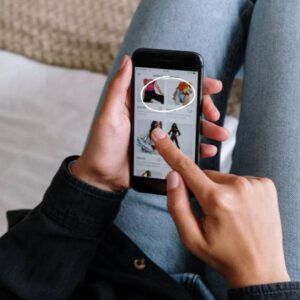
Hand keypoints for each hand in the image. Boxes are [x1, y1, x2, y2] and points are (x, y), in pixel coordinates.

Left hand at [72, 55, 227, 190]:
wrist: (103, 177)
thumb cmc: (102, 145)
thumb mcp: (109, 115)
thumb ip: (118, 89)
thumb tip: (128, 60)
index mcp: (143, 105)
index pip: (171, 90)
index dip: (192, 85)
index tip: (211, 85)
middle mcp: (155, 118)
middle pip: (186, 108)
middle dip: (205, 108)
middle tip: (214, 115)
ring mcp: (161, 136)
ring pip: (189, 128)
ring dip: (208, 129)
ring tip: (221, 134)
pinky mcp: (164, 153)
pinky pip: (185, 149)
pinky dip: (198, 149)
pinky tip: (207, 150)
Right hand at [151, 127, 289, 287]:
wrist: (260, 269)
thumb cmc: (222, 254)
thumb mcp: (191, 237)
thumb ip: (176, 204)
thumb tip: (173, 176)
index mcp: (217, 200)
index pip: (186, 169)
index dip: (170, 151)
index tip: (159, 135)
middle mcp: (238, 187)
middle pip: (206, 176)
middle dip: (202, 189)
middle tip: (210, 213)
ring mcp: (255, 185)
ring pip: (223, 178)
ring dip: (220, 191)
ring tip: (228, 215)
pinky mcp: (266, 185)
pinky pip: (240, 181)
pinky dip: (235, 191)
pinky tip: (241, 210)